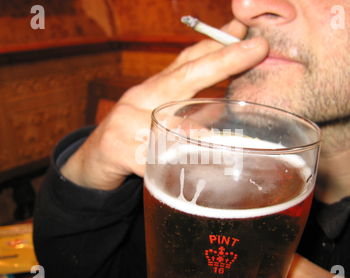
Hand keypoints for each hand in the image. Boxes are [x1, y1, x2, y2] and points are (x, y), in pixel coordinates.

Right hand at [61, 19, 268, 189]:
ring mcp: (126, 121)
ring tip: (235, 136)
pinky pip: (151, 158)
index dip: (217, 45)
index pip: (187, 61)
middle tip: (256, 48)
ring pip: (171, 124)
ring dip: (201, 130)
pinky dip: (171, 166)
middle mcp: (141, 98)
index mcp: (155, 89)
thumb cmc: (134, 134)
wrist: (93, 159)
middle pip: (183, 77)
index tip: (246, 32)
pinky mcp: (116, 148)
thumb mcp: (158, 115)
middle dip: (222, 61)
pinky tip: (188, 173)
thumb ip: (186, 108)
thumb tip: (225, 106)